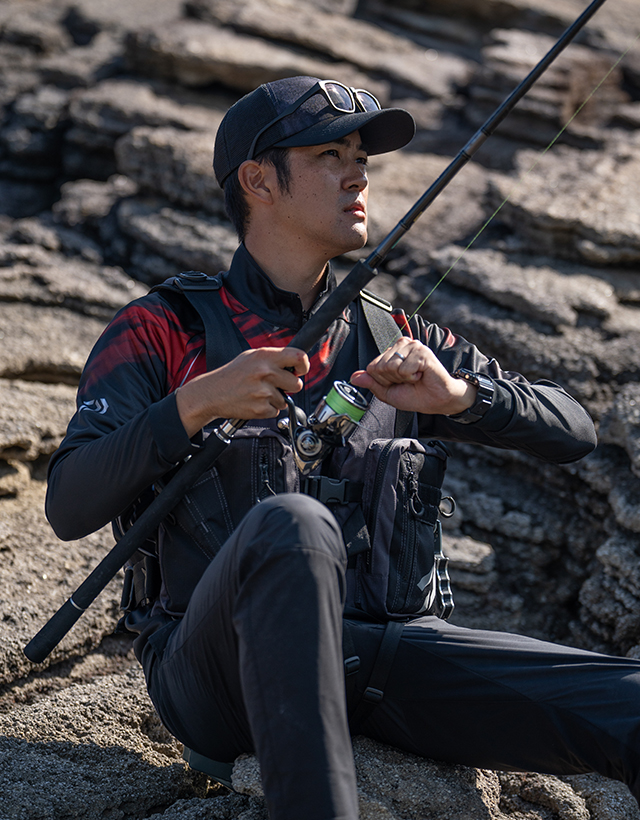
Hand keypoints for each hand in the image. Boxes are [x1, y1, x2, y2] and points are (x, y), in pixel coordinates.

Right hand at [176, 347, 308, 436]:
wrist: (212, 393)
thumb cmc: (232, 375)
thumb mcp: (251, 357)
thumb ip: (273, 359)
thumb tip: (295, 365)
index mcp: (265, 356)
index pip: (299, 357)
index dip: (304, 365)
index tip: (301, 370)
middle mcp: (265, 372)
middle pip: (297, 384)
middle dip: (289, 387)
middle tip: (275, 385)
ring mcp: (263, 392)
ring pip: (285, 400)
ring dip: (275, 399)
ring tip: (258, 393)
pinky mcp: (261, 409)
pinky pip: (276, 411)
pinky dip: (267, 409)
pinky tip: (254, 402)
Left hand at [350, 340, 476, 415]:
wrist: (438, 400)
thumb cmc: (416, 395)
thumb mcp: (388, 392)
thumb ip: (371, 383)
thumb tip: (353, 377)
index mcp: (392, 352)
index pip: (372, 367)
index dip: (383, 381)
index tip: (398, 383)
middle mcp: (401, 345)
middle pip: (380, 366)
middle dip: (392, 379)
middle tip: (408, 380)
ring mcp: (412, 346)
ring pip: (390, 366)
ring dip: (403, 378)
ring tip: (415, 377)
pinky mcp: (422, 352)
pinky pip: (404, 368)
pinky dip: (412, 377)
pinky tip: (421, 375)